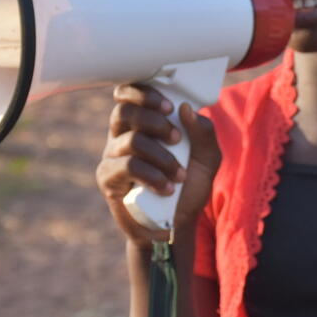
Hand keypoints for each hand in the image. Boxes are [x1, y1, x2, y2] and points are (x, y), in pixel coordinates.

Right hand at [95, 83, 221, 246]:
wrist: (177, 224)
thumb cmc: (189, 186)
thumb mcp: (207, 158)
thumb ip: (203, 132)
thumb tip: (186, 109)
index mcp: (142, 122)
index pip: (128, 93)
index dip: (144, 92)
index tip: (169, 106)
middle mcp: (122, 134)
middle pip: (124, 110)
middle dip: (155, 121)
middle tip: (177, 138)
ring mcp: (112, 156)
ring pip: (131, 140)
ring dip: (162, 156)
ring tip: (179, 175)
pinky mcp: (108, 178)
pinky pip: (127, 166)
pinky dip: (152, 175)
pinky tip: (167, 188)